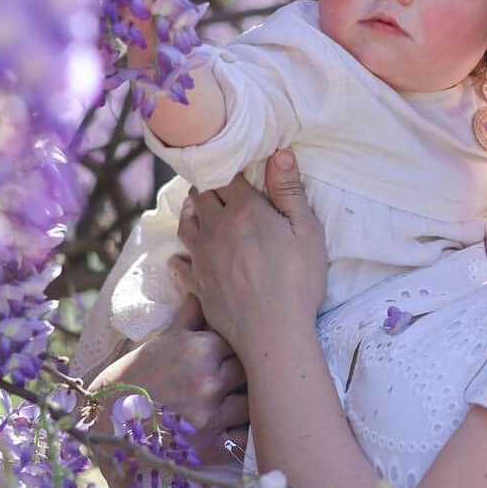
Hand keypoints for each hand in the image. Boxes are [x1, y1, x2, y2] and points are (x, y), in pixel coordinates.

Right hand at [87, 295, 249, 487]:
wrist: (108, 425)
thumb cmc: (138, 378)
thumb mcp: (162, 343)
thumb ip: (190, 317)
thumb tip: (202, 290)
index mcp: (200, 350)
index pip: (244, 344)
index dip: (241, 352)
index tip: (234, 358)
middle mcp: (208, 380)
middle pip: (252, 373)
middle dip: (246, 377)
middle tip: (238, 382)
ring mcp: (210, 415)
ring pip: (252, 404)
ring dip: (247, 404)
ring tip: (235, 404)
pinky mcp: (211, 447)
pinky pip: (245, 437)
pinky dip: (244, 433)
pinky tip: (233, 428)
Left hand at [173, 150, 327, 359]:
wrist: (273, 334)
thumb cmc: (298, 282)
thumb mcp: (307, 232)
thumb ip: (290, 191)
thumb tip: (278, 153)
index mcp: (244, 210)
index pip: (226, 175)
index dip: (230, 167)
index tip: (237, 166)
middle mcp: (215, 228)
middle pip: (201, 195)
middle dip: (209, 186)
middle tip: (219, 185)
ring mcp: (201, 256)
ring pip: (185, 222)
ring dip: (192, 212)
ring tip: (201, 210)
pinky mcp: (196, 283)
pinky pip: (180, 261)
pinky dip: (182, 254)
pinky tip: (187, 256)